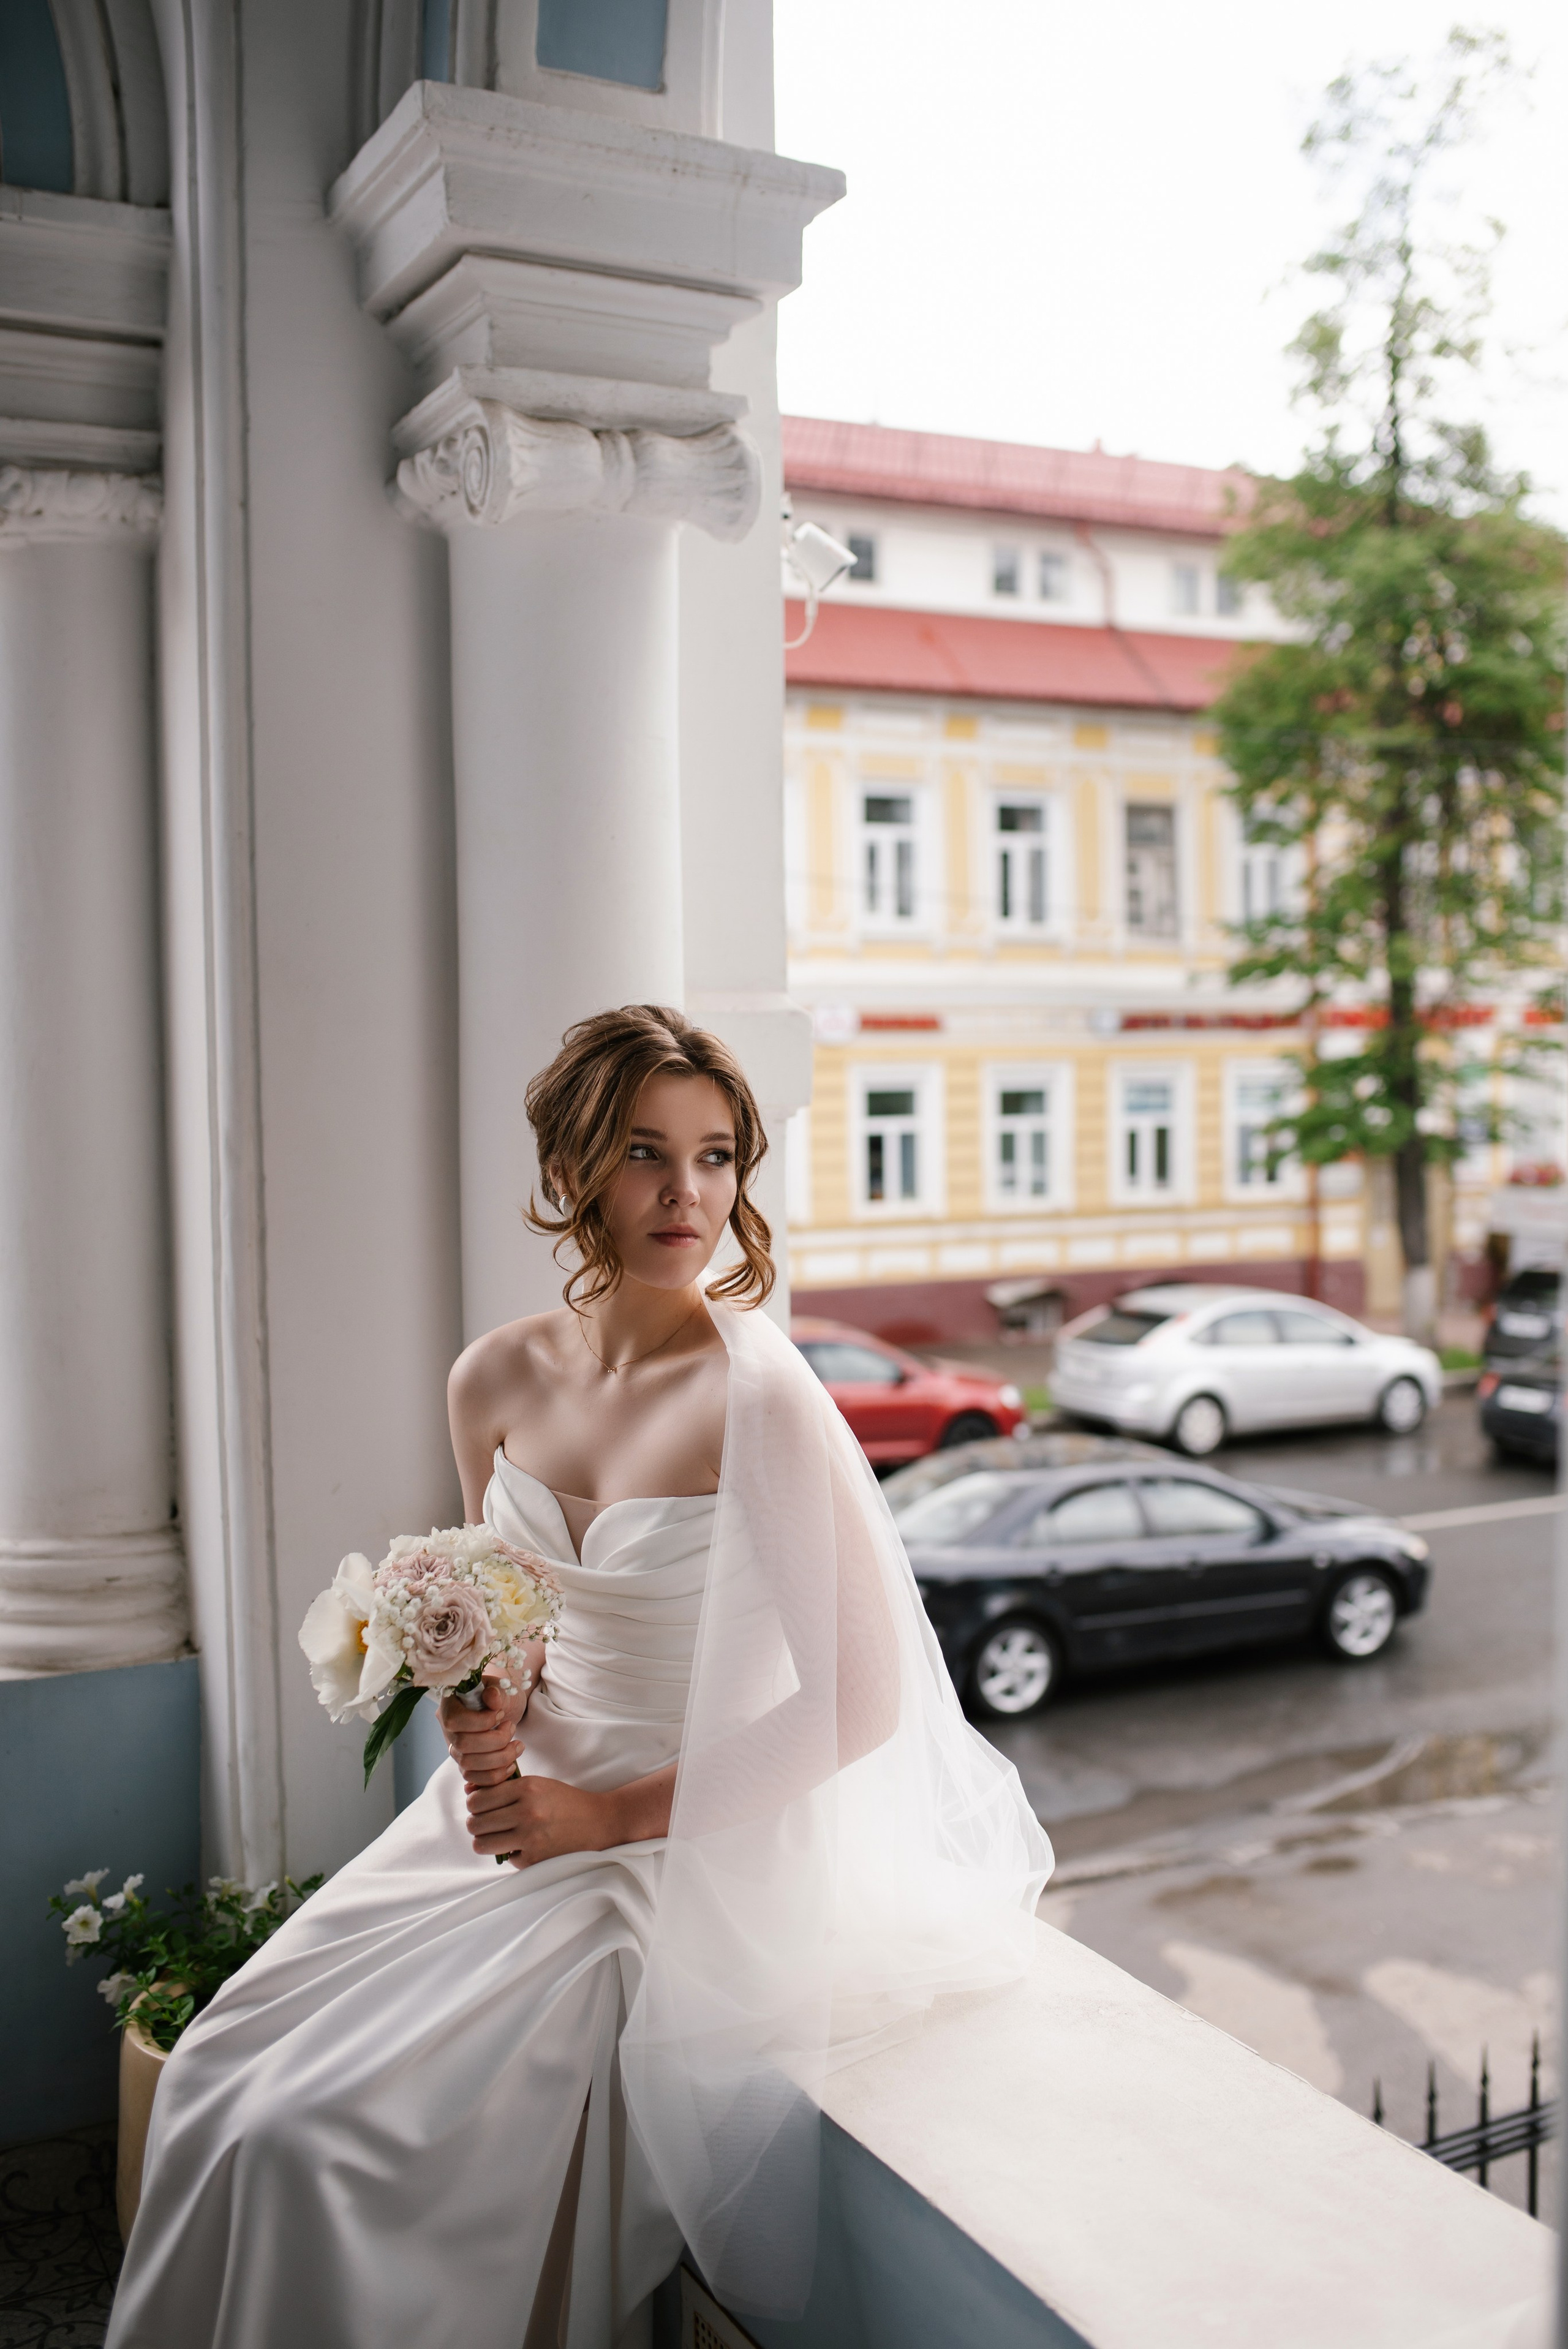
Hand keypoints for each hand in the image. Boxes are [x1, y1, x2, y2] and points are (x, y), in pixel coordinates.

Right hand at [439, 1665, 530, 1787]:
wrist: (504, 1709)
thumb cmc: (500, 1695)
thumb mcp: (501, 1686)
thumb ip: (496, 1691)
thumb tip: (492, 1698)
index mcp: (449, 1705)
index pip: (455, 1721)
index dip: (481, 1721)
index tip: (501, 1714)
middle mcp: (448, 1731)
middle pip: (463, 1746)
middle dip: (495, 1741)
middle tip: (512, 1728)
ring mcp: (455, 1750)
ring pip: (468, 1766)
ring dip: (499, 1759)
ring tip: (518, 1746)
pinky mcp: (466, 1766)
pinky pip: (474, 1779)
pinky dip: (495, 1775)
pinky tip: (511, 1764)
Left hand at [464, 1773, 625, 1867]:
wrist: (600, 1822)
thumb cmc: (565, 1801)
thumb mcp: (537, 1785)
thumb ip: (504, 1788)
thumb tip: (468, 1791)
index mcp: (526, 1788)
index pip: (477, 1800)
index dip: (474, 1805)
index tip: (481, 1807)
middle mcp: (526, 1812)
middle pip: (474, 1823)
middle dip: (476, 1824)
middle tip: (487, 1824)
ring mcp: (530, 1838)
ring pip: (481, 1844)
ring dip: (486, 1841)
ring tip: (498, 1837)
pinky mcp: (534, 1860)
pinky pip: (506, 1859)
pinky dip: (512, 1854)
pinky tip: (526, 1847)